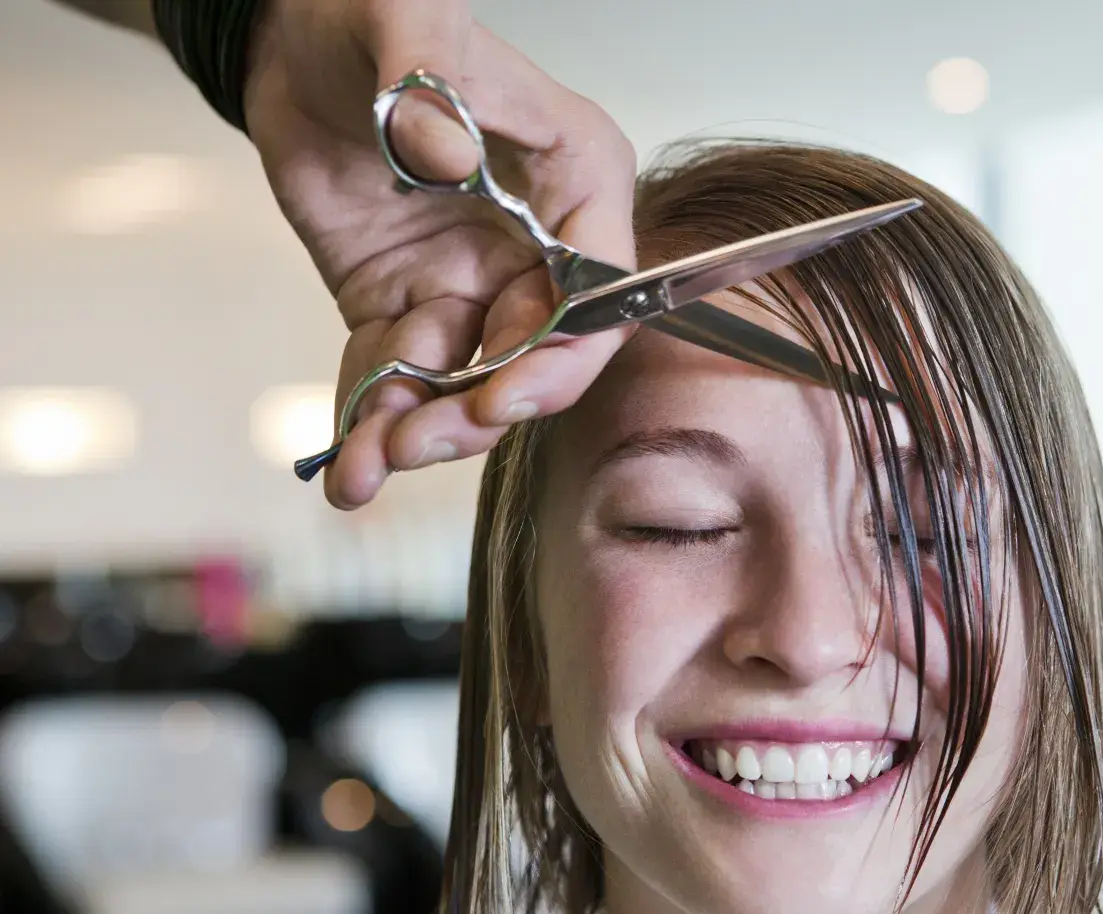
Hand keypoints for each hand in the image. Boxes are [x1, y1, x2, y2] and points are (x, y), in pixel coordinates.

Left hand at [241, 0, 636, 507]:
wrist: (291, 40)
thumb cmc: (371, 17)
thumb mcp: (405, 23)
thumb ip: (429, 83)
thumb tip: (444, 159)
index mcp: (576, 181)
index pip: (597, 295)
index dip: (558, 358)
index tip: (499, 395)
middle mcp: (536, 247)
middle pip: (536, 358)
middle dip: (480, 411)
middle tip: (418, 439)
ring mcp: (472, 284)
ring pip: (467, 383)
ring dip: (423, 429)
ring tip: (368, 462)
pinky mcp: (406, 305)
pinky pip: (398, 376)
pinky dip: (372, 420)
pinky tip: (347, 465)